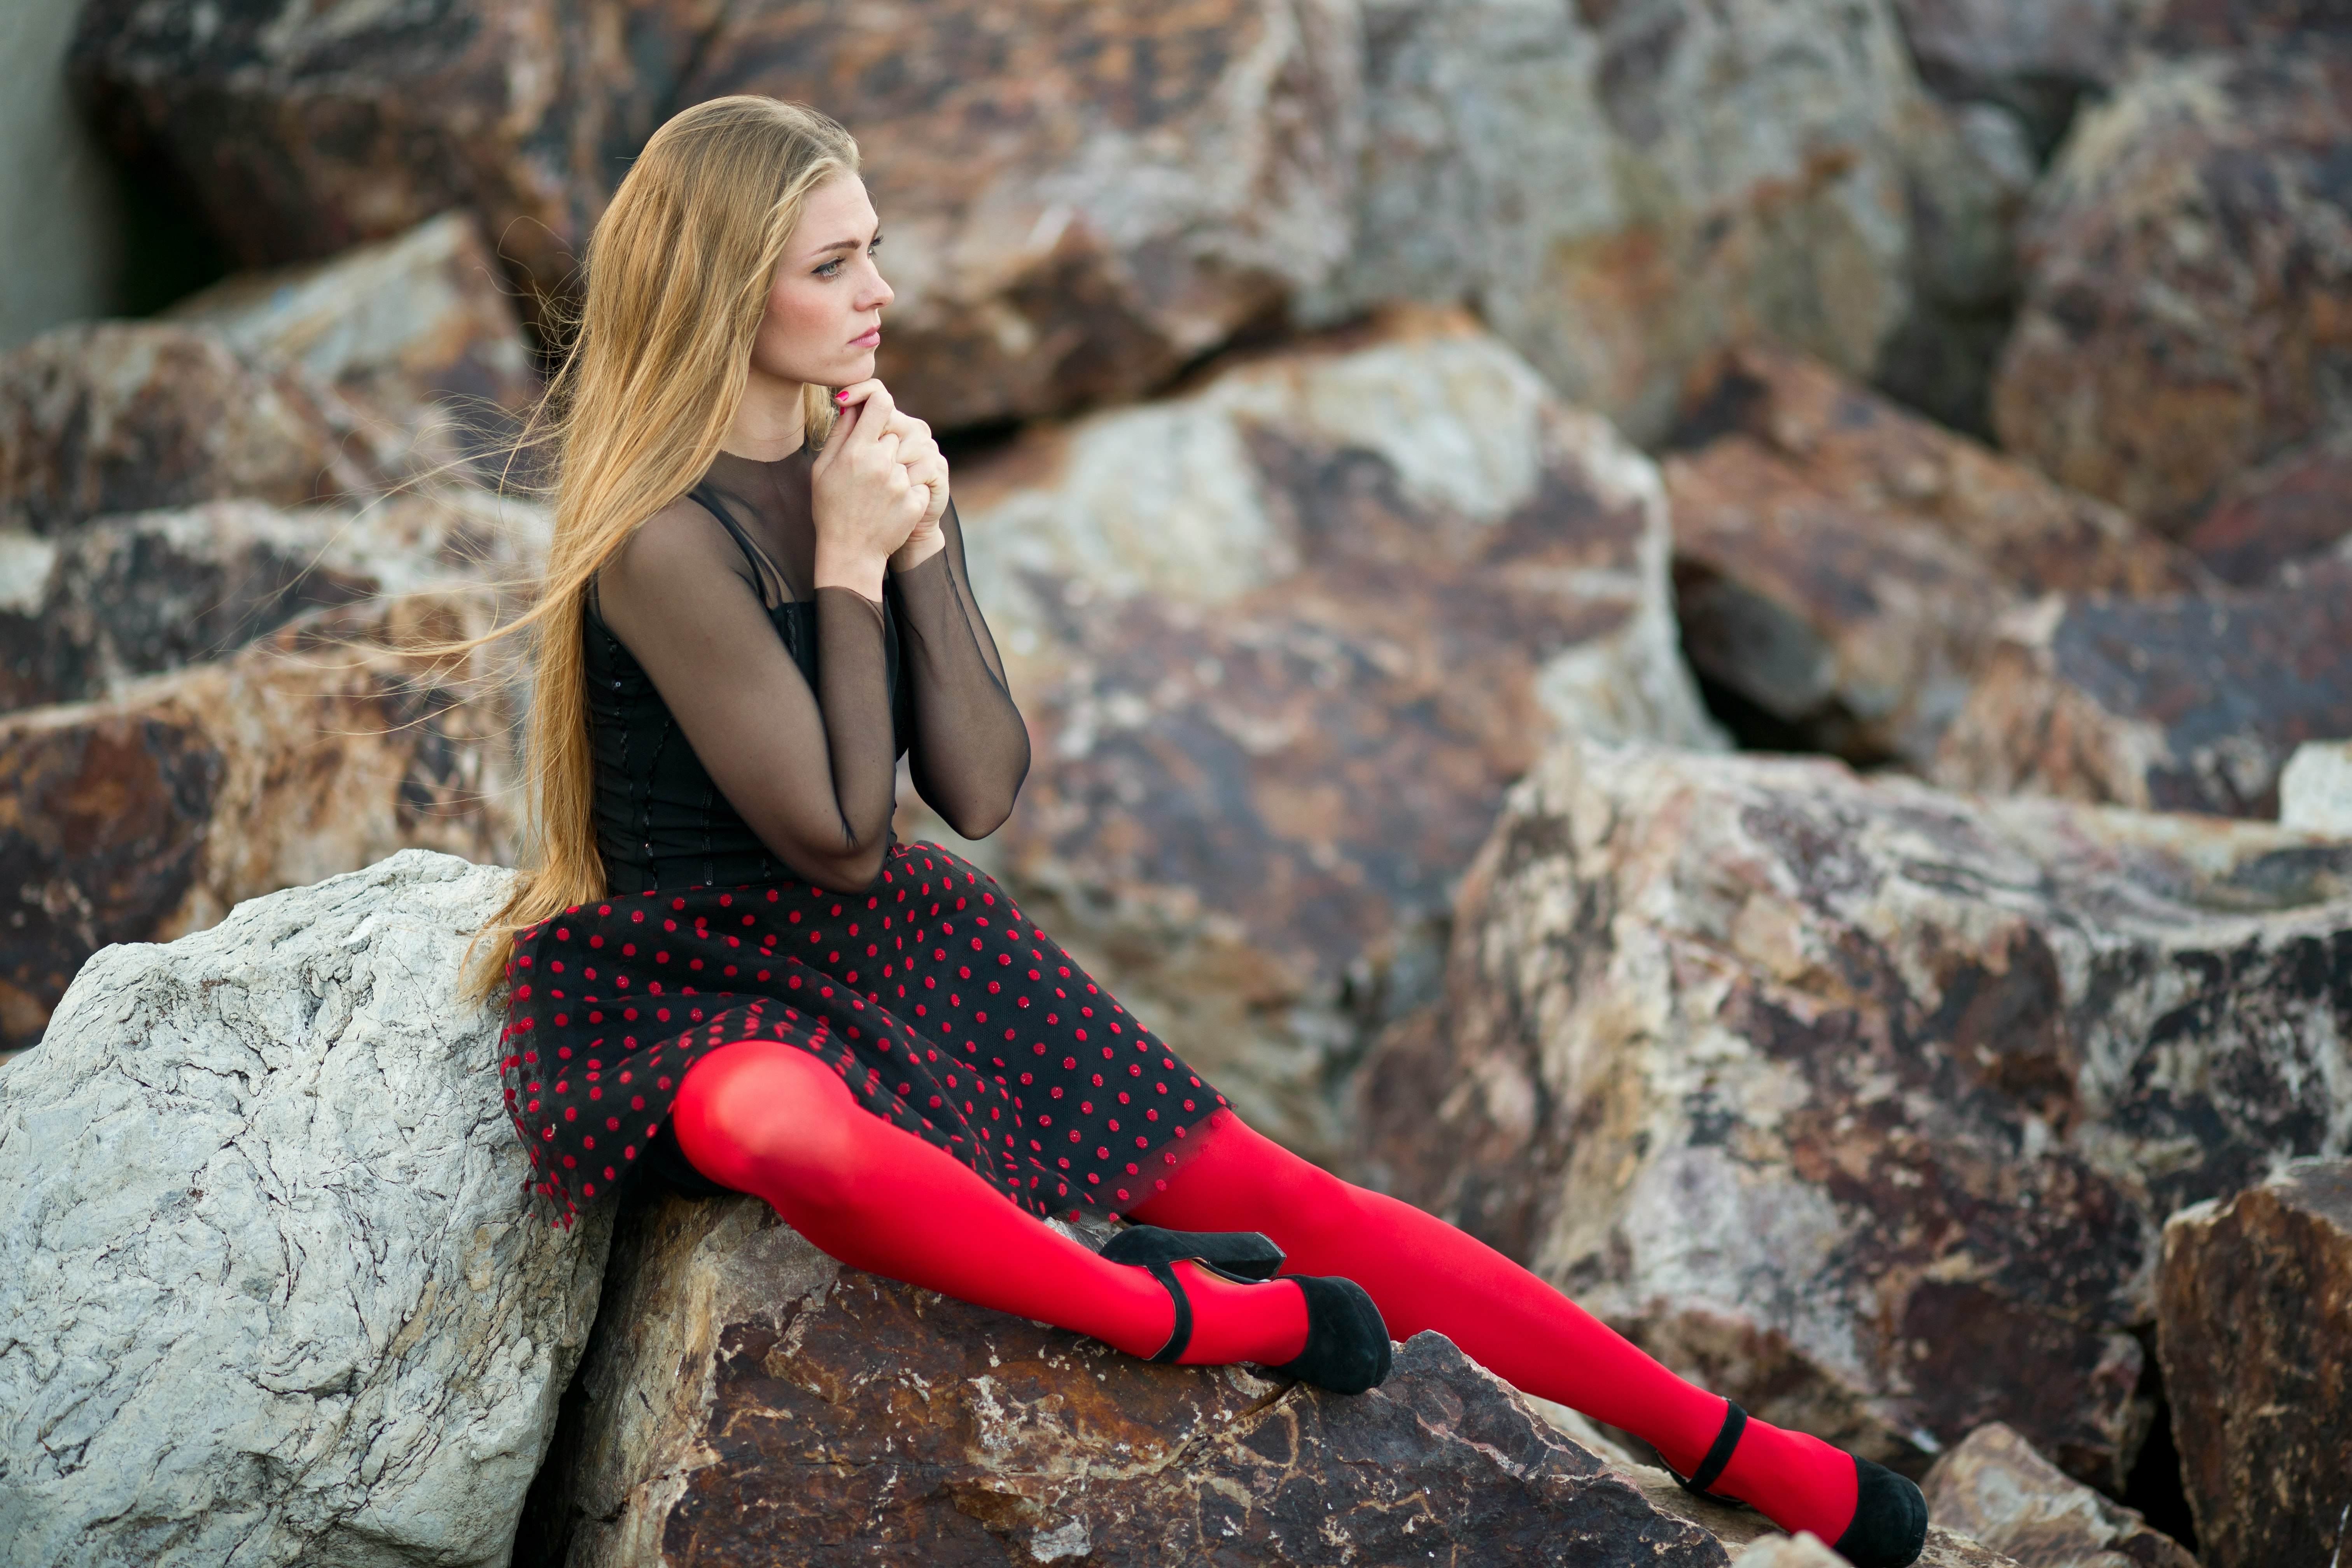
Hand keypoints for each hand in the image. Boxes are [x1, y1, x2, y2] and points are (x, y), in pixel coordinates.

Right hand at [835, 382, 949, 571]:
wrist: (850, 552)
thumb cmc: (831, 508)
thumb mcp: (823, 469)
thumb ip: (840, 433)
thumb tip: (852, 403)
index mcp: (855, 451)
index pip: (881, 402)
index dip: (879, 400)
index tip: (873, 410)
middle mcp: (881, 463)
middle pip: (895, 434)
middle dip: (884, 446)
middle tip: (869, 471)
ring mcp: (901, 483)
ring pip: (907, 458)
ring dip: (896, 470)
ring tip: (879, 492)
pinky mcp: (916, 501)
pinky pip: (918, 481)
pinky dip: (909, 490)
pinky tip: (891, 506)